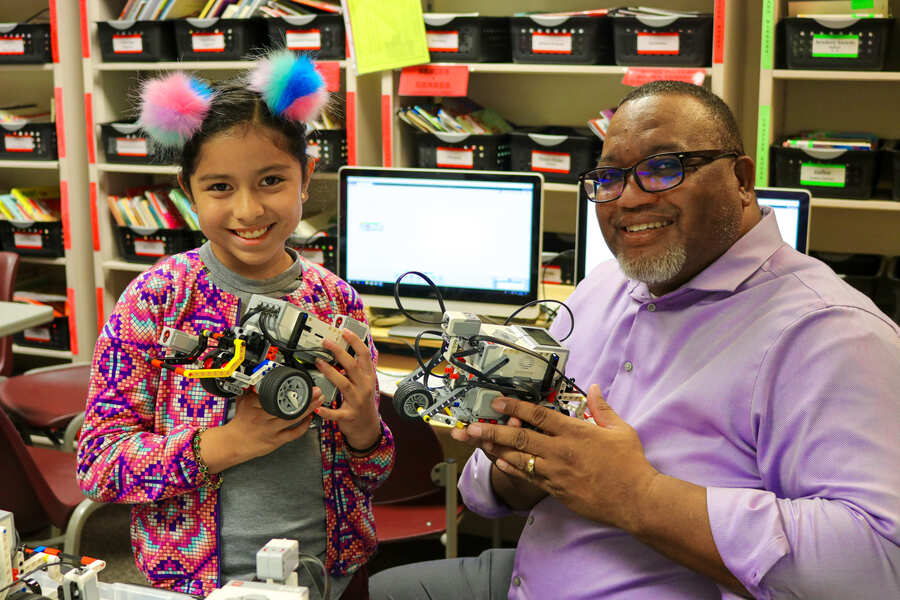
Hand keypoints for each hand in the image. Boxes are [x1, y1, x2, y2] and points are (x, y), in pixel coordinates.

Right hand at [203, 388, 322, 471]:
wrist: (232, 443)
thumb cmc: (239, 422)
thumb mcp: (243, 401)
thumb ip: (253, 389)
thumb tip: (264, 379)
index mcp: (256, 405)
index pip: (277, 394)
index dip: (292, 389)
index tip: (304, 383)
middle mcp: (264, 417)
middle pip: (289, 406)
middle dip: (307, 398)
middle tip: (317, 391)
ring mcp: (271, 430)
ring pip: (294, 418)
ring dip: (309, 410)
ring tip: (318, 401)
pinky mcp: (275, 441)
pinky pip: (292, 434)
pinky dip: (303, 426)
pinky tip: (310, 419)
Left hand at [314, 330, 380, 450]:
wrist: (367, 428)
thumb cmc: (362, 403)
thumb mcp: (364, 384)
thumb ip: (356, 370)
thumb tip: (343, 351)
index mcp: (368, 377)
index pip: (364, 355)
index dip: (355, 341)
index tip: (344, 331)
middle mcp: (364, 387)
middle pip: (353, 366)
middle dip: (339, 352)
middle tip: (326, 342)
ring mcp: (357, 402)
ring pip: (344, 384)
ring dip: (331, 373)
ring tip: (319, 363)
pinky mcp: (349, 416)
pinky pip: (336, 413)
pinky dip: (327, 411)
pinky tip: (318, 407)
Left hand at [452, 385, 658, 531]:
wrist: (636, 500)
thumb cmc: (630, 465)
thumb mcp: (620, 429)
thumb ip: (602, 408)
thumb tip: (594, 388)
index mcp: (575, 432)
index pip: (539, 415)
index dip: (516, 406)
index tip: (498, 401)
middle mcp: (560, 451)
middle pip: (520, 437)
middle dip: (492, 431)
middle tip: (471, 426)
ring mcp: (555, 472)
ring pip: (518, 458)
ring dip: (495, 449)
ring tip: (476, 442)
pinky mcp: (555, 489)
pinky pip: (526, 476)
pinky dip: (510, 468)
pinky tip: (498, 461)